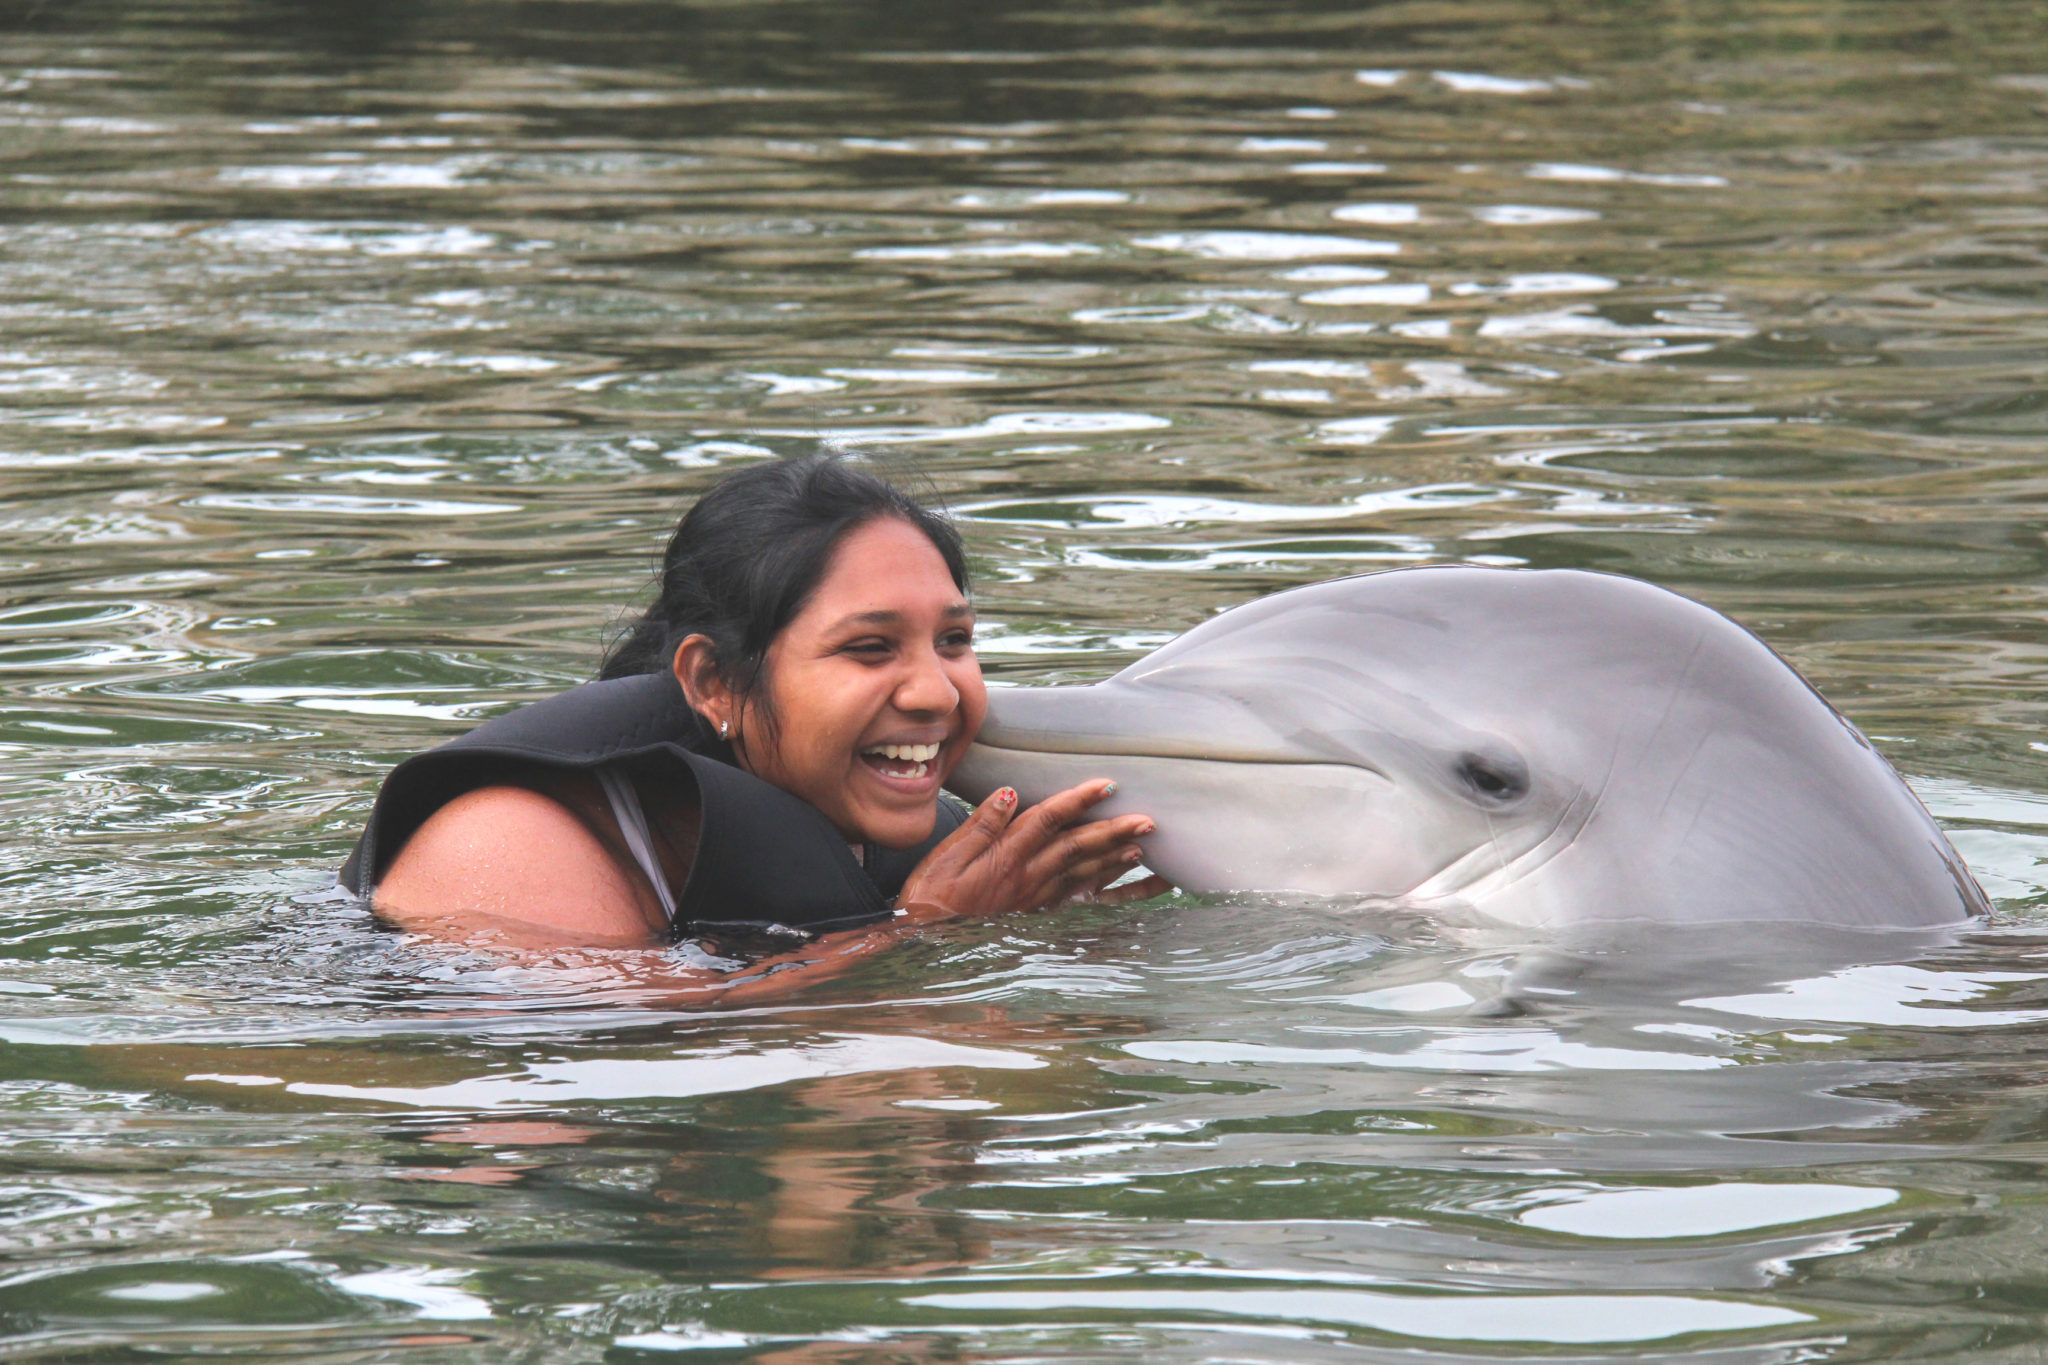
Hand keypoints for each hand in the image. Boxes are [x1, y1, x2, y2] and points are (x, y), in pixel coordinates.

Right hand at [896, 780, 1171, 920]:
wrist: (926, 942)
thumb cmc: (931, 896)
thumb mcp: (945, 857)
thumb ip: (980, 826)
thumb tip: (1010, 793)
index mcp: (1005, 859)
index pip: (1048, 821)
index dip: (1078, 800)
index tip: (1107, 784)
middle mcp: (1027, 879)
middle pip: (1076, 849)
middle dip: (1113, 832)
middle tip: (1147, 820)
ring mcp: (1036, 898)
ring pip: (1084, 875)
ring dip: (1116, 860)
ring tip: (1144, 846)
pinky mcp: (1038, 912)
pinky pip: (1081, 900)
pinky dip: (1110, 891)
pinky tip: (1130, 884)